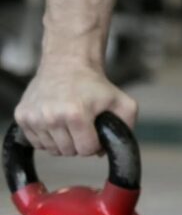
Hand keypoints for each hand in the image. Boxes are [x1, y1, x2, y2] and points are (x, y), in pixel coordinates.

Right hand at [15, 62, 136, 155]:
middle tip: (82, 126)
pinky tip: (55, 123)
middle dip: (79, 143)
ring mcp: (34, 117)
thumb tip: (106, 151)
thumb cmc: (94, 85)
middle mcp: (52, 116)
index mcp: (76, 114)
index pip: (86, 150)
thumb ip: (126, 128)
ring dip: (63, 141)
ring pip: (52, 150)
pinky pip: (36, 143)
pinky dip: (47, 137)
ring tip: (69, 123)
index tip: (94, 131)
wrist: (67, 63)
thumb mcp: (123, 103)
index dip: (95, 144)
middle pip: (69, 152)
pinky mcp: (22, 116)